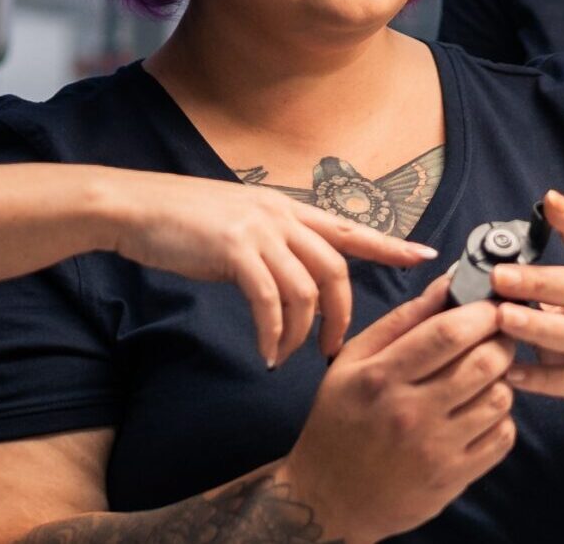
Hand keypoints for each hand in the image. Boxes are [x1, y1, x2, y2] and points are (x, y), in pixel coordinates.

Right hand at [98, 169, 436, 366]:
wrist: (136, 208)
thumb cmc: (184, 221)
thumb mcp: (240, 224)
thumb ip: (272, 244)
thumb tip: (291, 278)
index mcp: (287, 208)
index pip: (350, 228)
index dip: (390, 245)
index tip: (426, 258)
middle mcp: (281, 215)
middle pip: (336, 268)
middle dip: (343, 316)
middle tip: (336, 350)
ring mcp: (259, 230)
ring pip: (306, 289)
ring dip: (303, 332)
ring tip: (290, 355)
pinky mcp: (234, 250)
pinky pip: (268, 302)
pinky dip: (273, 333)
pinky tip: (266, 352)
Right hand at [278, 275, 518, 543]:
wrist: (327, 497)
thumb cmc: (339, 421)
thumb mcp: (352, 362)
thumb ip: (401, 321)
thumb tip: (447, 283)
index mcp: (380, 377)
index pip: (448, 333)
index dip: (481, 311)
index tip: (491, 304)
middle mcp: (409, 413)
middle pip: (484, 362)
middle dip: (501, 340)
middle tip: (496, 335)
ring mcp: (435, 449)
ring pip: (500, 398)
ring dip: (502, 379)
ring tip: (484, 375)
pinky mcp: (453, 478)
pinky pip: (502, 437)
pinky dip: (501, 418)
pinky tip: (479, 412)